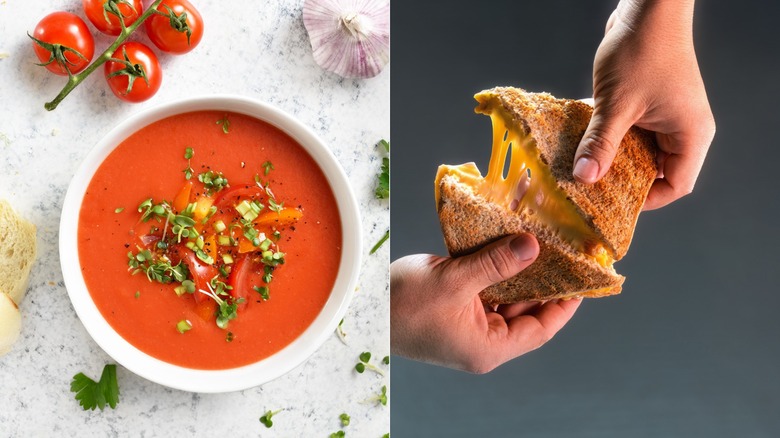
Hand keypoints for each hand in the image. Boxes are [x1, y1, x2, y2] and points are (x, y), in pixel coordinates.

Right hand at [390, 234, 580, 372]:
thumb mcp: (454, 281)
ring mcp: (469, 321)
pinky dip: (495, 264)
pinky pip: (485, 284)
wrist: (362, 306)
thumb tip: (533, 246)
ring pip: (506, 293)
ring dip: (518, 268)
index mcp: (488, 346)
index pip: (541, 328)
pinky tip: (506, 241)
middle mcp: (483, 338)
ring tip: (537, 239)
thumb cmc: (401, 306)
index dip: (565, 304)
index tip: (583, 278)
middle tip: (563, 248)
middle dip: (543, 278)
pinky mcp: (457, 304)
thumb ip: (496, 263)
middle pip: (526, 309)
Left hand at [573, 0, 715, 209]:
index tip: (614, 204)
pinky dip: (605, 135)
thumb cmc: (643, 50)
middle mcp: (681, 128)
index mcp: (689, 134)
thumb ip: (601, 144)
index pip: (676, 184)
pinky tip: (580, 139)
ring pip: (635, 149)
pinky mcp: (646, 103)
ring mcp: (663, 115)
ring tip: (580, 165)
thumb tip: (585, 178)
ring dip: (609, 155)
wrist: (646, 7)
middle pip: (654, 170)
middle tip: (589, 188)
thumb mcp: (617, 105)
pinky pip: (626, 130)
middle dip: (621, 178)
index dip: (647, 200)